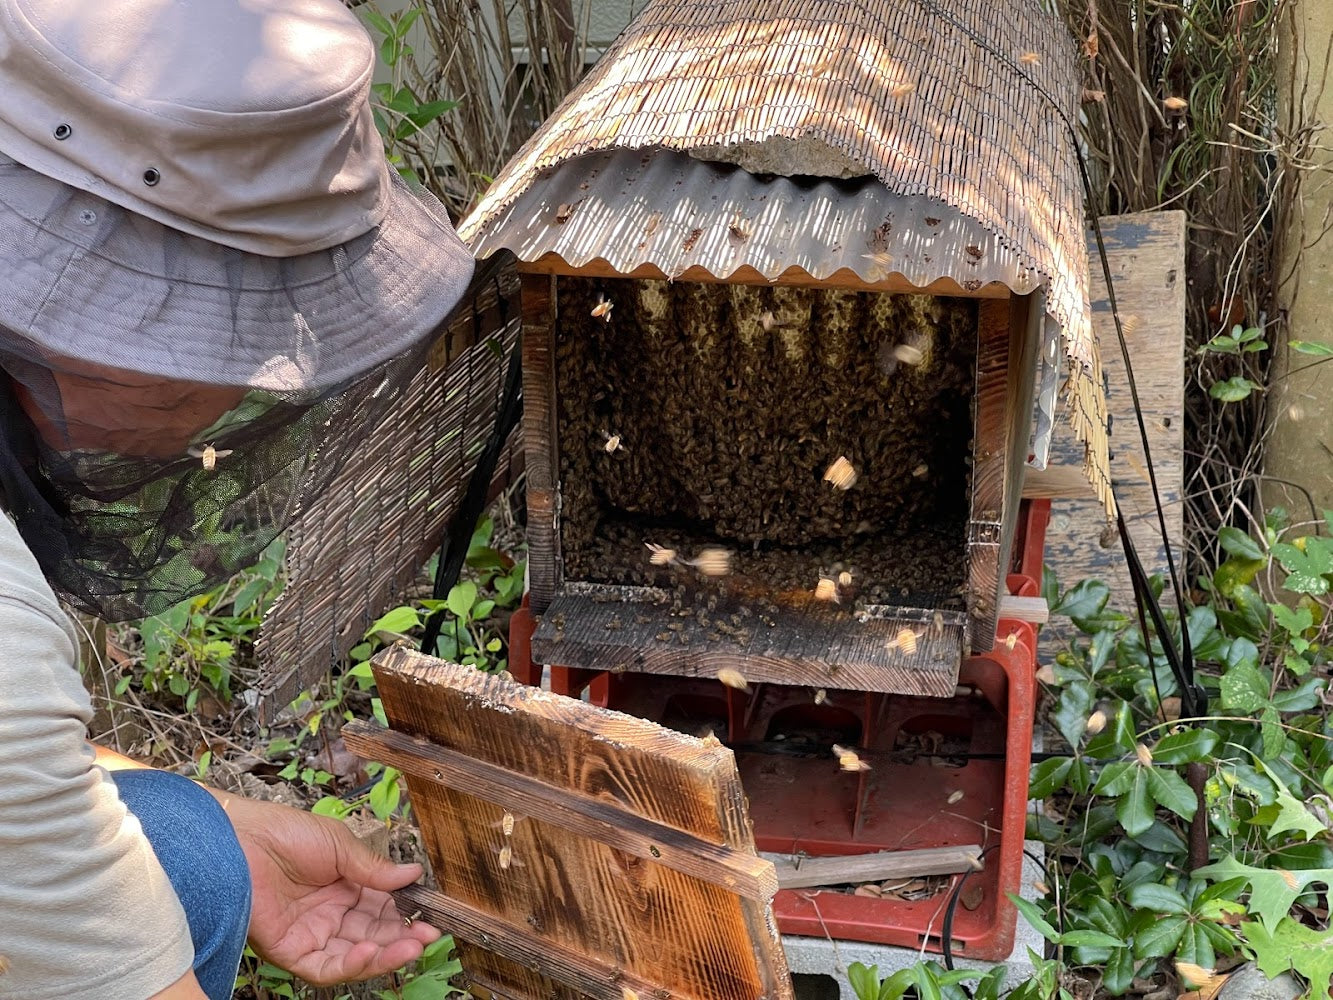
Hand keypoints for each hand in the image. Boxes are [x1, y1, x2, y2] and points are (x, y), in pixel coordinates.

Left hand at [211, 791, 439, 985]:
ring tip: (412, 945)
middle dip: (403, 937)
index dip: (407, 913)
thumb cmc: (285, 833)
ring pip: (354, 956)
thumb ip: (375, 868)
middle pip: (374, 934)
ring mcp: (311, 934)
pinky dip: (350, 965)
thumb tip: (414, 874)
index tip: (431, 915)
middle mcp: (331, 913)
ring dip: (385, 955)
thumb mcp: (341, 845)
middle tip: (429, 935)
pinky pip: (325, 968)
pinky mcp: (290, 951)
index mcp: (345, 885)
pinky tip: (369, 950)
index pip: (383, 907)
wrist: (241, 840)